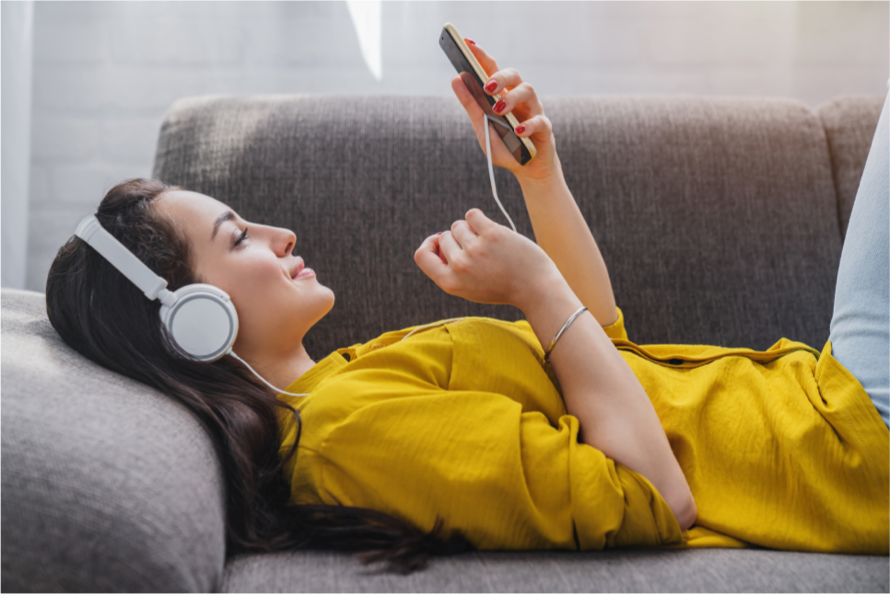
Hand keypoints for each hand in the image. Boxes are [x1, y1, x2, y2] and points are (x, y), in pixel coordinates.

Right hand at [414, 208, 562, 309]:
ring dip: (470, 229)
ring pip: (458, 225)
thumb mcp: (470, 288)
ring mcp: (475, 249)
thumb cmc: (503, 287)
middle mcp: (460, 266)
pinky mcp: (491, 234)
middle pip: (444, 237)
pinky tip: (491, 230)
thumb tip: (439, 239)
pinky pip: (472, 214)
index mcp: (450, 283)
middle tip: (479, 249)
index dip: (428, 245)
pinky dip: (479, 218)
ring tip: (488, 243)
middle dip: (458, 239)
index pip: (421, 256)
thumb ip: (451, 269)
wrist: (535, 287)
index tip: (439, 242)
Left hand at [451, 40, 559, 183]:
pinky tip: (517, 131)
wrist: (526, 169)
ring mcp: (533, 110)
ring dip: (511, 98)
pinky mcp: (544, 128)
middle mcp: (519, 98)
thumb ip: (471, 104)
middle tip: (486, 86)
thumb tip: (456, 79)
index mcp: (503, 94)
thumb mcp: (482, 127)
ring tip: (498, 109)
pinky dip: (528, 125)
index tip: (467, 44)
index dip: (482, 56)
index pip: (492, 69)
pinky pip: (539, 121)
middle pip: (513, 75)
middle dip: (499, 77)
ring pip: (528, 91)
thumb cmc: (504, 146)